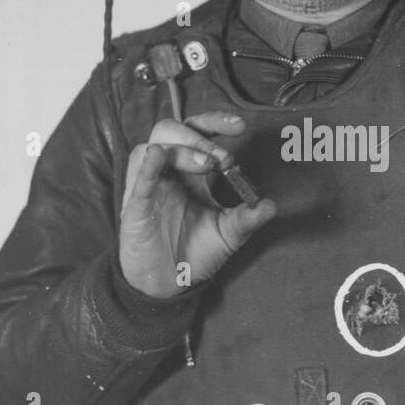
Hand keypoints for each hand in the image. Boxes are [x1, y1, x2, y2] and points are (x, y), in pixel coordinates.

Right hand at [119, 112, 275, 298]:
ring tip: (207, 166)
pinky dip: (146, 165)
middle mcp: (168, 172)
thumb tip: (270, 206)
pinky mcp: (135, 206)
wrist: (169, 283)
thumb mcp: (229, 234)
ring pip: (151, 146)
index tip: (240, 126)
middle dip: (200, 138)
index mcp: (191, 171)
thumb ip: (248, 218)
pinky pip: (137, 179)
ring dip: (181, 150)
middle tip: (224, 158)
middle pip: (172, 130)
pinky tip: (157, 156)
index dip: (215, 121)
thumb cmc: (195, 251)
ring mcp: (149, 186)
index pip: (198, 131)